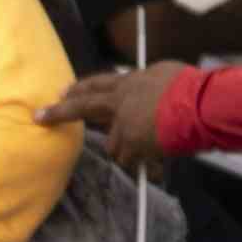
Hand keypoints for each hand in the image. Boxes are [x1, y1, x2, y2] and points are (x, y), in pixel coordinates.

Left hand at [41, 63, 185, 164]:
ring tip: (153, 151)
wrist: (199, 104)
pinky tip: (159, 165)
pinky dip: (146, 165)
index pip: (99, 83)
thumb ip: (149, 86)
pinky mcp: (130, 144)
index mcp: (131, 81)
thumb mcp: (167, 76)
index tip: (63, 91)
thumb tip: (147, 93)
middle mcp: (121, 101)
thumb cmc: (192, 88)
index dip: (81, 88)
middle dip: (60, 112)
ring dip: (129, 151)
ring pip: (115, 144)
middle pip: (85, 107)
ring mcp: (122, 123)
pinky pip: (133, 161)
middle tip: (41, 116)